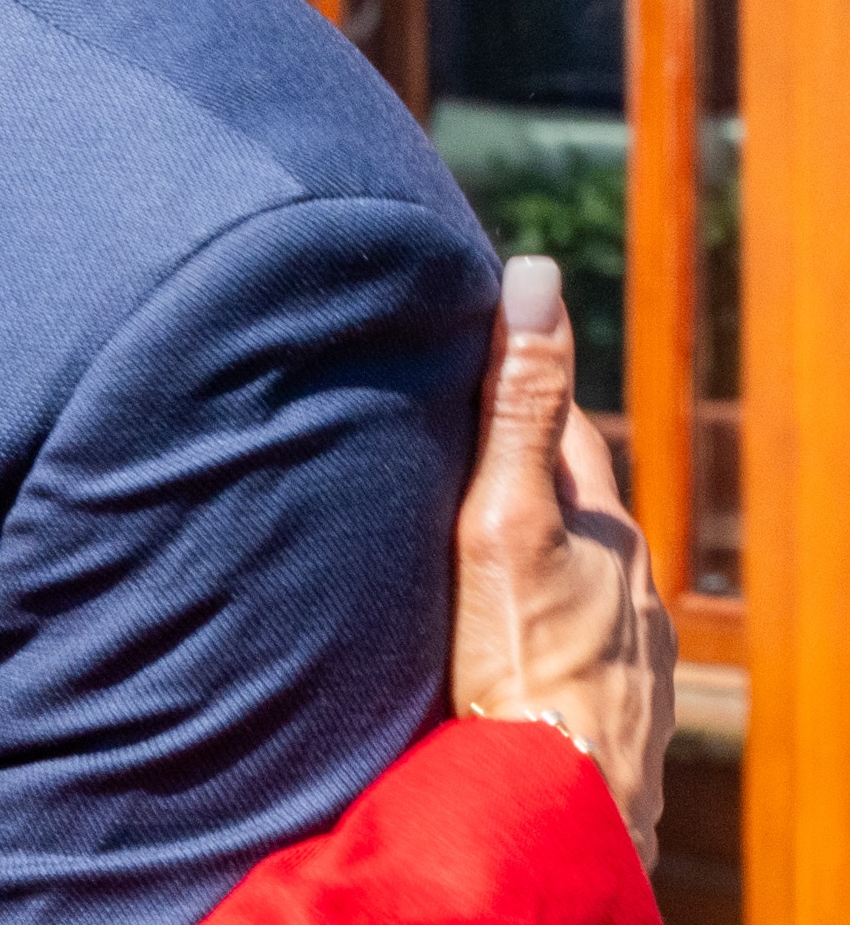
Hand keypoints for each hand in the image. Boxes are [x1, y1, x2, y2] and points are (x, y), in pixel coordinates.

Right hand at [451, 254, 676, 865]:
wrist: (558, 813)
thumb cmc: (521, 665)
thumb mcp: (503, 520)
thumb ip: (516, 408)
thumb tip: (538, 275)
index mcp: (606, 532)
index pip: (564, 432)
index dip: (522, 388)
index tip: (476, 346)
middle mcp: (633, 588)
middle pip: (575, 510)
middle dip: (525, 478)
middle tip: (454, 449)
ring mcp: (632, 655)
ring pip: (579, 582)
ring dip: (536, 560)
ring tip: (471, 553)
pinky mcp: (615, 713)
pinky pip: (576, 646)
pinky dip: (544, 626)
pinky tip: (509, 645)